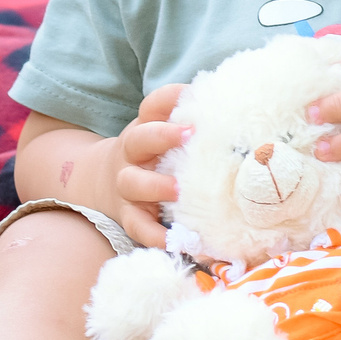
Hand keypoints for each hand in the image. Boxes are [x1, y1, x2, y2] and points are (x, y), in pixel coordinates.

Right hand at [110, 84, 187, 247]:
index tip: (193, 97)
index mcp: (145, 128)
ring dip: (155, 186)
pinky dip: (157, 236)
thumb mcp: (163, 134)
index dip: (170, 98)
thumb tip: (239, 109)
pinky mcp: (129, 216)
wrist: (101, 183)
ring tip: (178, 191)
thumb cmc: (151, 156)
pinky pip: (139, 227)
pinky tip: (179, 242)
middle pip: (138, 139)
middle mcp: (132, 154)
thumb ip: (193, 123)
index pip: (153, 106)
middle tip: (189, 135)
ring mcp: (127, 185)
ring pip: (132, 183)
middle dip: (162, 135)